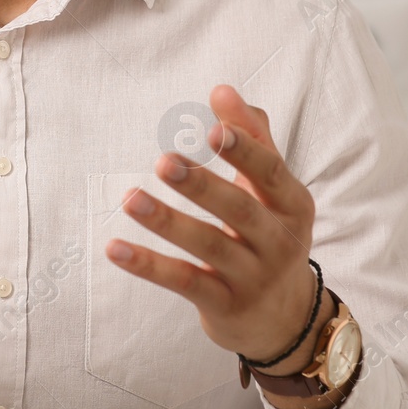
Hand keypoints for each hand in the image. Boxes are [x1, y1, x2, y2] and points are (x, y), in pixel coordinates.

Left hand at [104, 84, 323, 375]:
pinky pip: (184, 282)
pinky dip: (149, 265)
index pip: (271, 172)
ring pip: (209, 246)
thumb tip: (222, 89)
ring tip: (131, 198)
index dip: (245, 150)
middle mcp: (279, 242)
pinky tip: (115, 248)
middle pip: (240, 210)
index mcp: (293, 205)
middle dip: (202, 185)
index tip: (214, 128)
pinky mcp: (225, 306)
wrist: (285, 319)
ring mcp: (253, 277)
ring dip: (168, 222)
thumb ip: (252, 137)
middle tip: (164, 161)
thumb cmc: (270, 234)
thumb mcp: (274, 191)